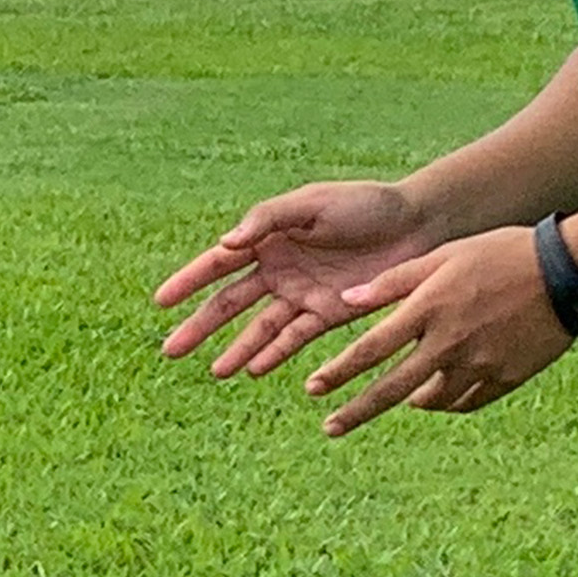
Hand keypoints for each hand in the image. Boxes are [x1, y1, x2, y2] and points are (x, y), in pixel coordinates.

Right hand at [154, 180, 437, 379]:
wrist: (417, 225)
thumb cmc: (363, 205)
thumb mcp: (312, 204)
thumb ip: (268, 219)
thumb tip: (225, 244)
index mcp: (267, 237)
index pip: (217, 264)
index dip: (188, 282)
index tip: (160, 302)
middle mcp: (278, 269)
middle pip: (230, 303)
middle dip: (200, 327)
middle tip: (171, 351)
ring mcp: (302, 294)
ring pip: (259, 329)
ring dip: (237, 350)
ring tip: (216, 372)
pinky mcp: (329, 315)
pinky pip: (295, 338)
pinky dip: (275, 354)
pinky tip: (255, 371)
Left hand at [299, 227, 575, 437]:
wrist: (565, 273)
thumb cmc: (500, 253)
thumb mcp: (442, 256)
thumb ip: (393, 282)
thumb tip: (346, 301)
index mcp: (428, 309)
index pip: (370, 349)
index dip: (338, 372)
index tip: (313, 390)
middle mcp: (448, 342)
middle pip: (392, 388)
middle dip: (356, 411)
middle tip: (330, 428)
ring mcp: (479, 364)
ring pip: (433, 399)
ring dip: (412, 402)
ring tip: (401, 401)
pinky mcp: (507, 377)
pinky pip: (468, 400)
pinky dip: (449, 402)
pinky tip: (440, 399)